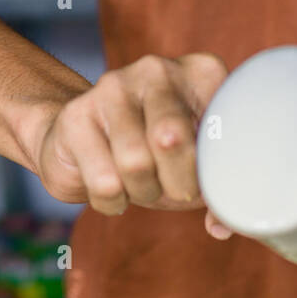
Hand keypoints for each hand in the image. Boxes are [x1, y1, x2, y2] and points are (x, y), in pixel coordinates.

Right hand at [34, 53, 229, 225]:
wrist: (84, 141)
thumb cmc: (155, 156)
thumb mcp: (197, 168)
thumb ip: (220, 192)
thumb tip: (220, 227)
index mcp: (201, 75)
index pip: (218, 132)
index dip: (213, 175)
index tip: (205, 182)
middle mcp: (158, 70)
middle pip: (171, 141)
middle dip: (178, 185)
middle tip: (175, 190)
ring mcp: (113, 87)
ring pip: (135, 164)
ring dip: (142, 192)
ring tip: (140, 183)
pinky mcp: (76, 115)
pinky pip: (105, 183)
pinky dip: (112, 202)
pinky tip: (113, 186)